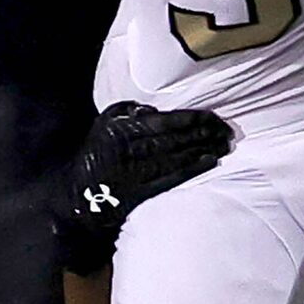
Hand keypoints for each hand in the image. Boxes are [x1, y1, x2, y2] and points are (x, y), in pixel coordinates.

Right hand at [53, 101, 234, 275]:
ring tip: (223, 145)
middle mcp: (131, 149)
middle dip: (204, 134)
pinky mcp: (140, 192)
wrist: (78, 194)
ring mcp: (136, 171)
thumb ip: (127, 112)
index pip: (166, 121)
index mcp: (123, 129)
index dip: (192, 119)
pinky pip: (170, 179)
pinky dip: (191, 170)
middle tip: (226, 131)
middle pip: (176, 139)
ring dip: (203, 150)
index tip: (213, 117)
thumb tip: (154, 109)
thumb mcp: (104, 124)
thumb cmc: (95, 154)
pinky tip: (209, 162)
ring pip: (177, 157)